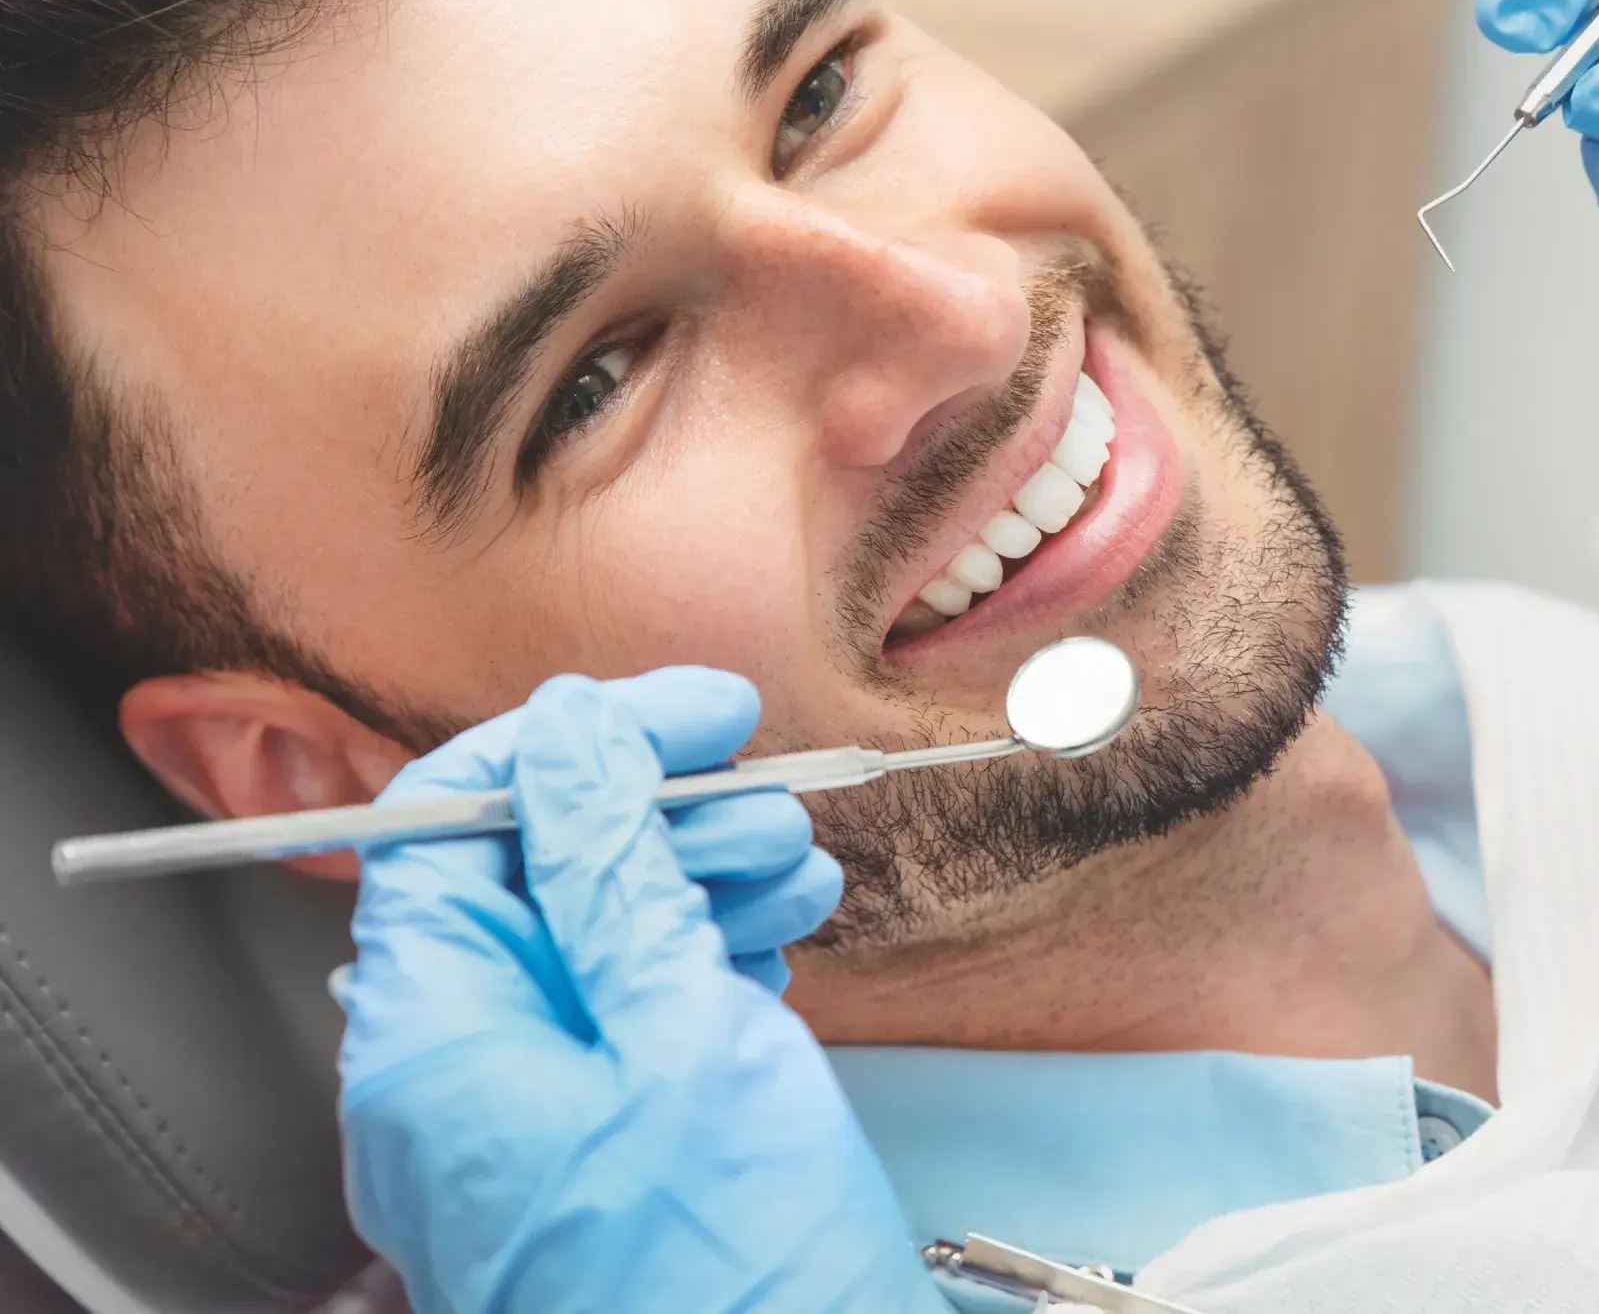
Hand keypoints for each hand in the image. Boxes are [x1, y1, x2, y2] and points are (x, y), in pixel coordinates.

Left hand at [334, 667, 947, 1313]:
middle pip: (534, 871)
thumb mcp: (678, 1030)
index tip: (677, 712)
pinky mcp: (607, 1131)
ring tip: (792, 858)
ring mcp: (540, 1107)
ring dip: (698, 871)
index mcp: (437, 1042)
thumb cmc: (727, 1281)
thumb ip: (608, 867)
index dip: (565, 743)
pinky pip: (637, 999)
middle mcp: (468, 1072)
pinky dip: (709, 946)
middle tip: (758, 784)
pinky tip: (778, 930)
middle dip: (654, 810)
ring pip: (600, 929)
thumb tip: (568, 735)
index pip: (448, 825)